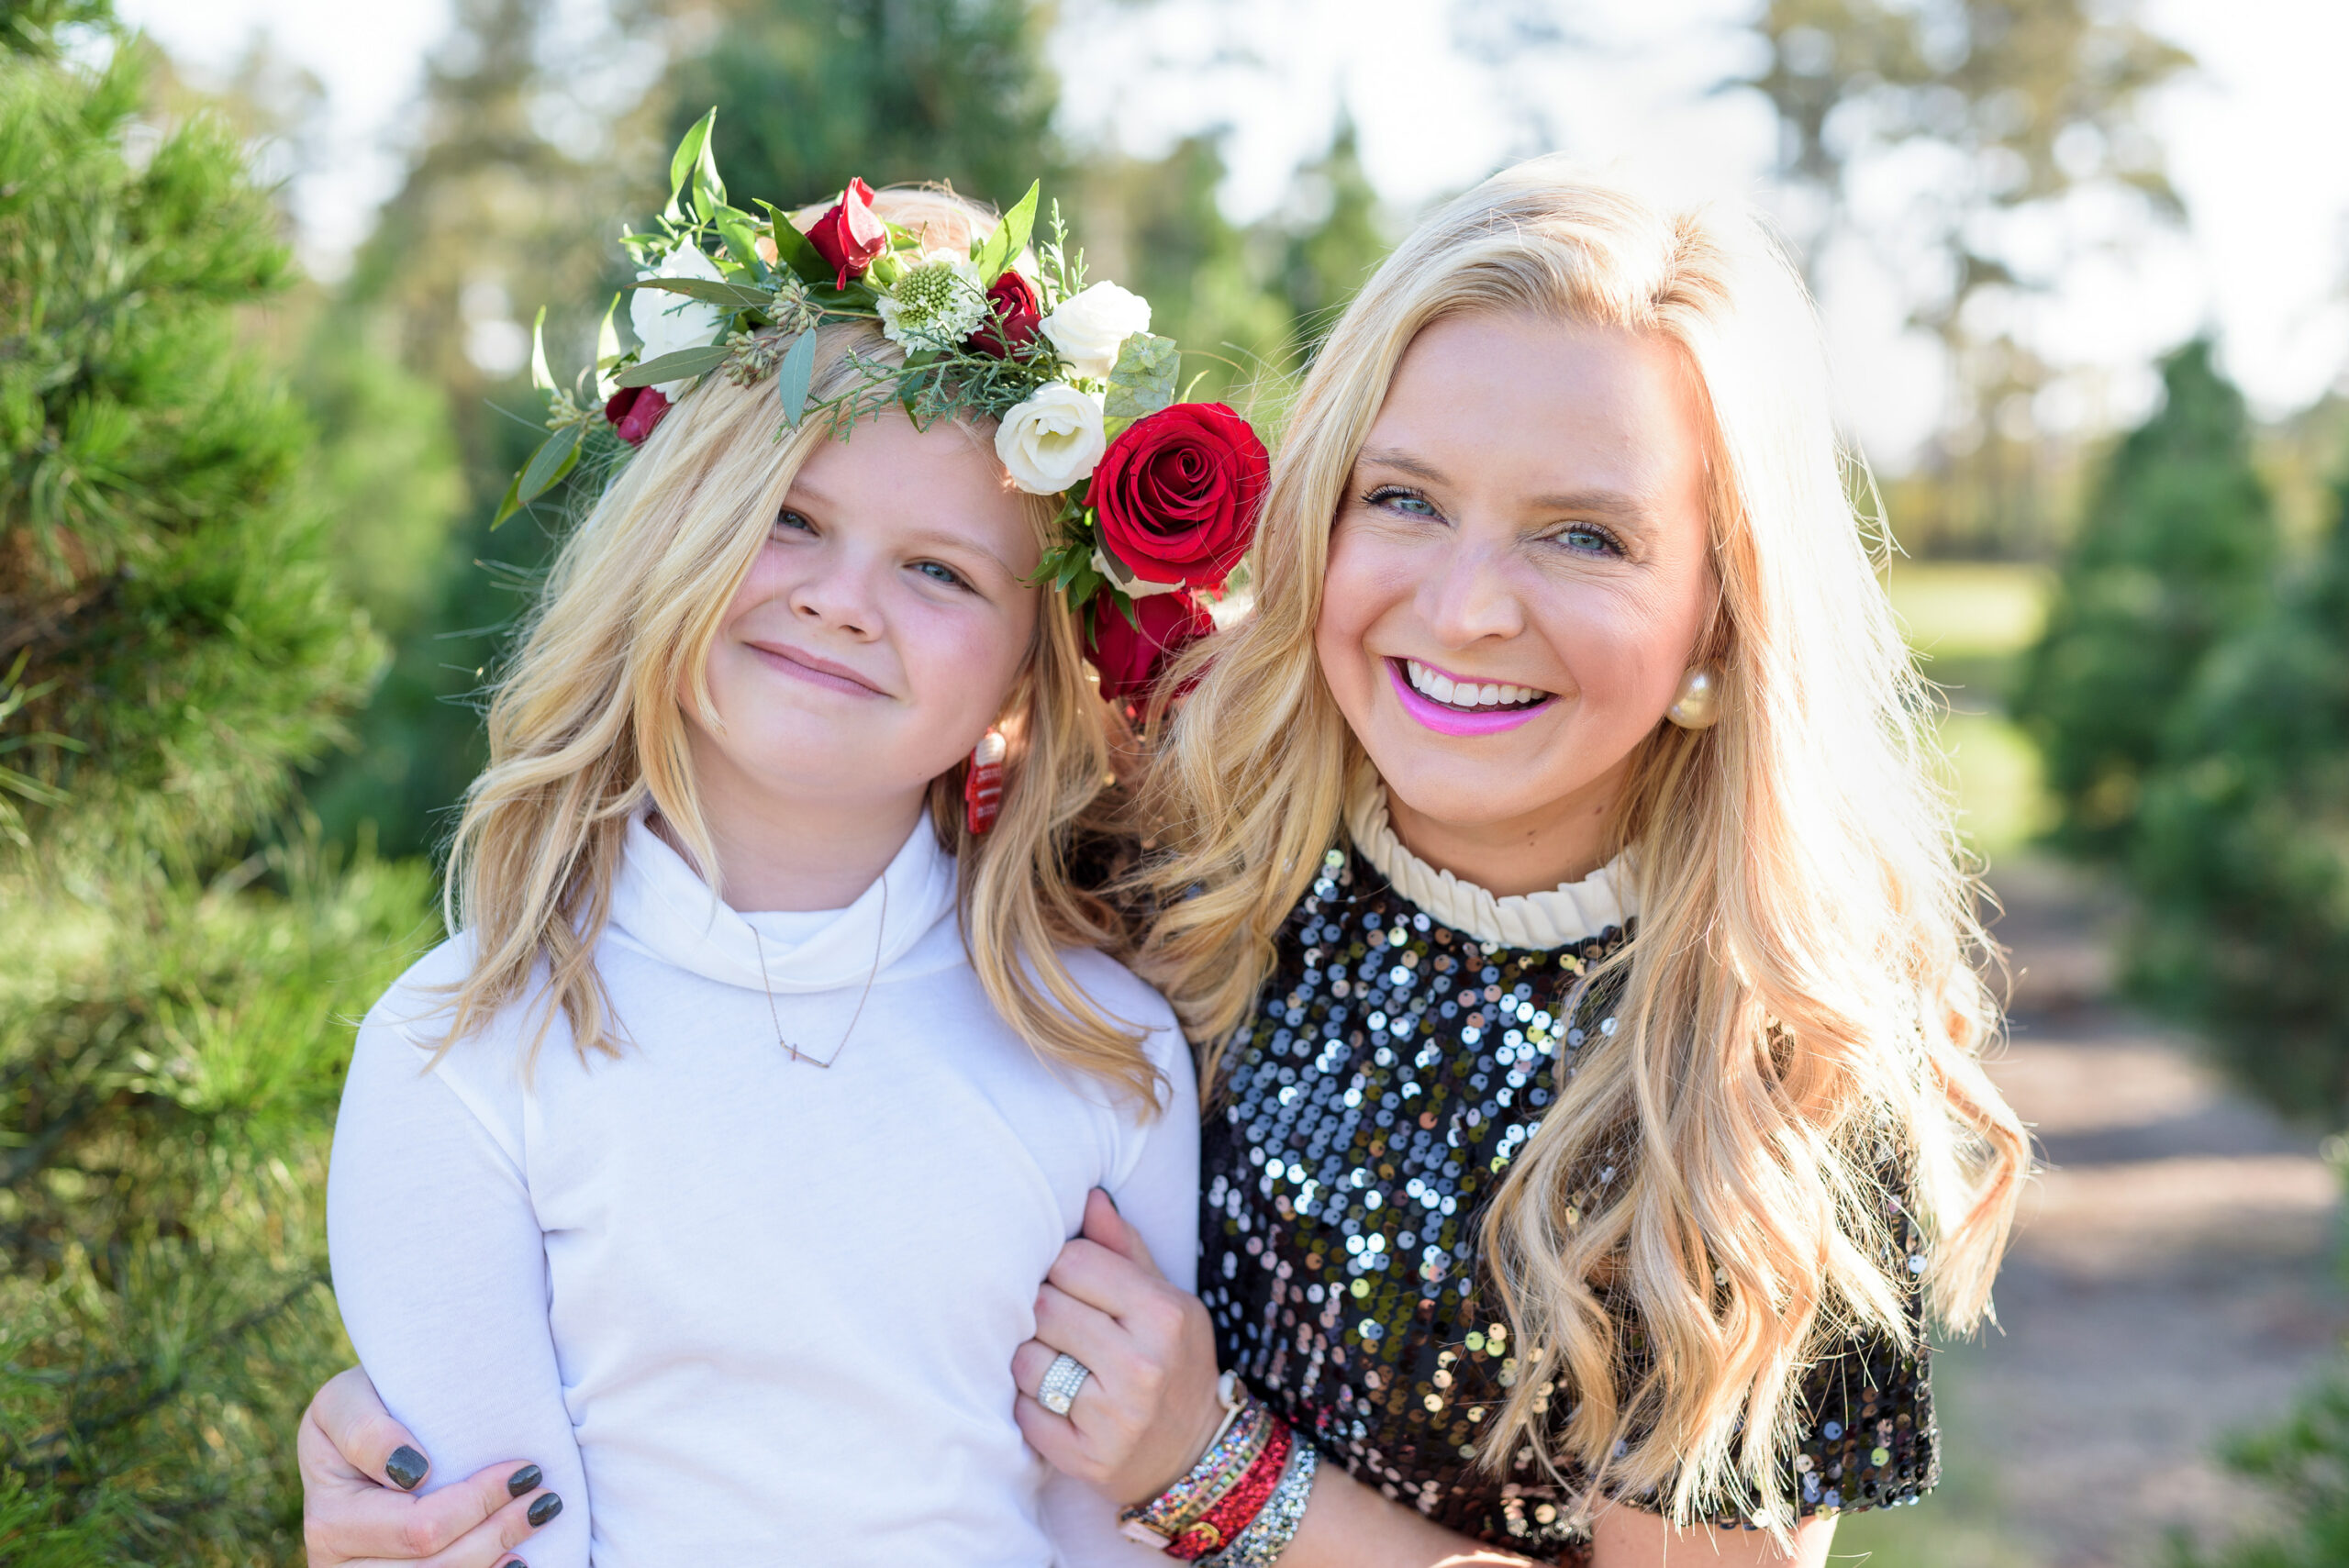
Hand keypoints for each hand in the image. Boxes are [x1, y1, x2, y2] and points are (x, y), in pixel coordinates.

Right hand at [298, 1365, 560, 1566]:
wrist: (357, 1435)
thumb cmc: (361, 1409)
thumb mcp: (346, 1401)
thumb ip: (366, 1430)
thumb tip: (414, 1473)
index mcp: (328, 1522)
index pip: (419, 1528)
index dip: (478, 1504)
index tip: (525, 1471)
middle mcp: (339, 1566)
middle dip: (499, 1533)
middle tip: (546, 1498)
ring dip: (497, 1557)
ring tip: (538, 1520)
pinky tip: (515, 1561)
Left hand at [1012, 1188, 1227, 1504]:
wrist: (1195, 1452)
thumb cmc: (1173, 1360)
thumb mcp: (1166, 1298)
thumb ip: (1122, 1248)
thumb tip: (1088, 1195)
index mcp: (1163, 1313)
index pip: (1071, 1262)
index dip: (1058, 1267)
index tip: (1067, 1282)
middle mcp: (1141, 1365)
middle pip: (1043, 1307)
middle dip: (1040, 1310)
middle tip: (1057, 1323)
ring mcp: (1114, 1417)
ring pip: (1025, 1359)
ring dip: (1029, 1356)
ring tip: (1057, 1360)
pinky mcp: (1086, 1457)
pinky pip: (1023, 1412)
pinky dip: (1028, 1402)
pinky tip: (1055, 1400)